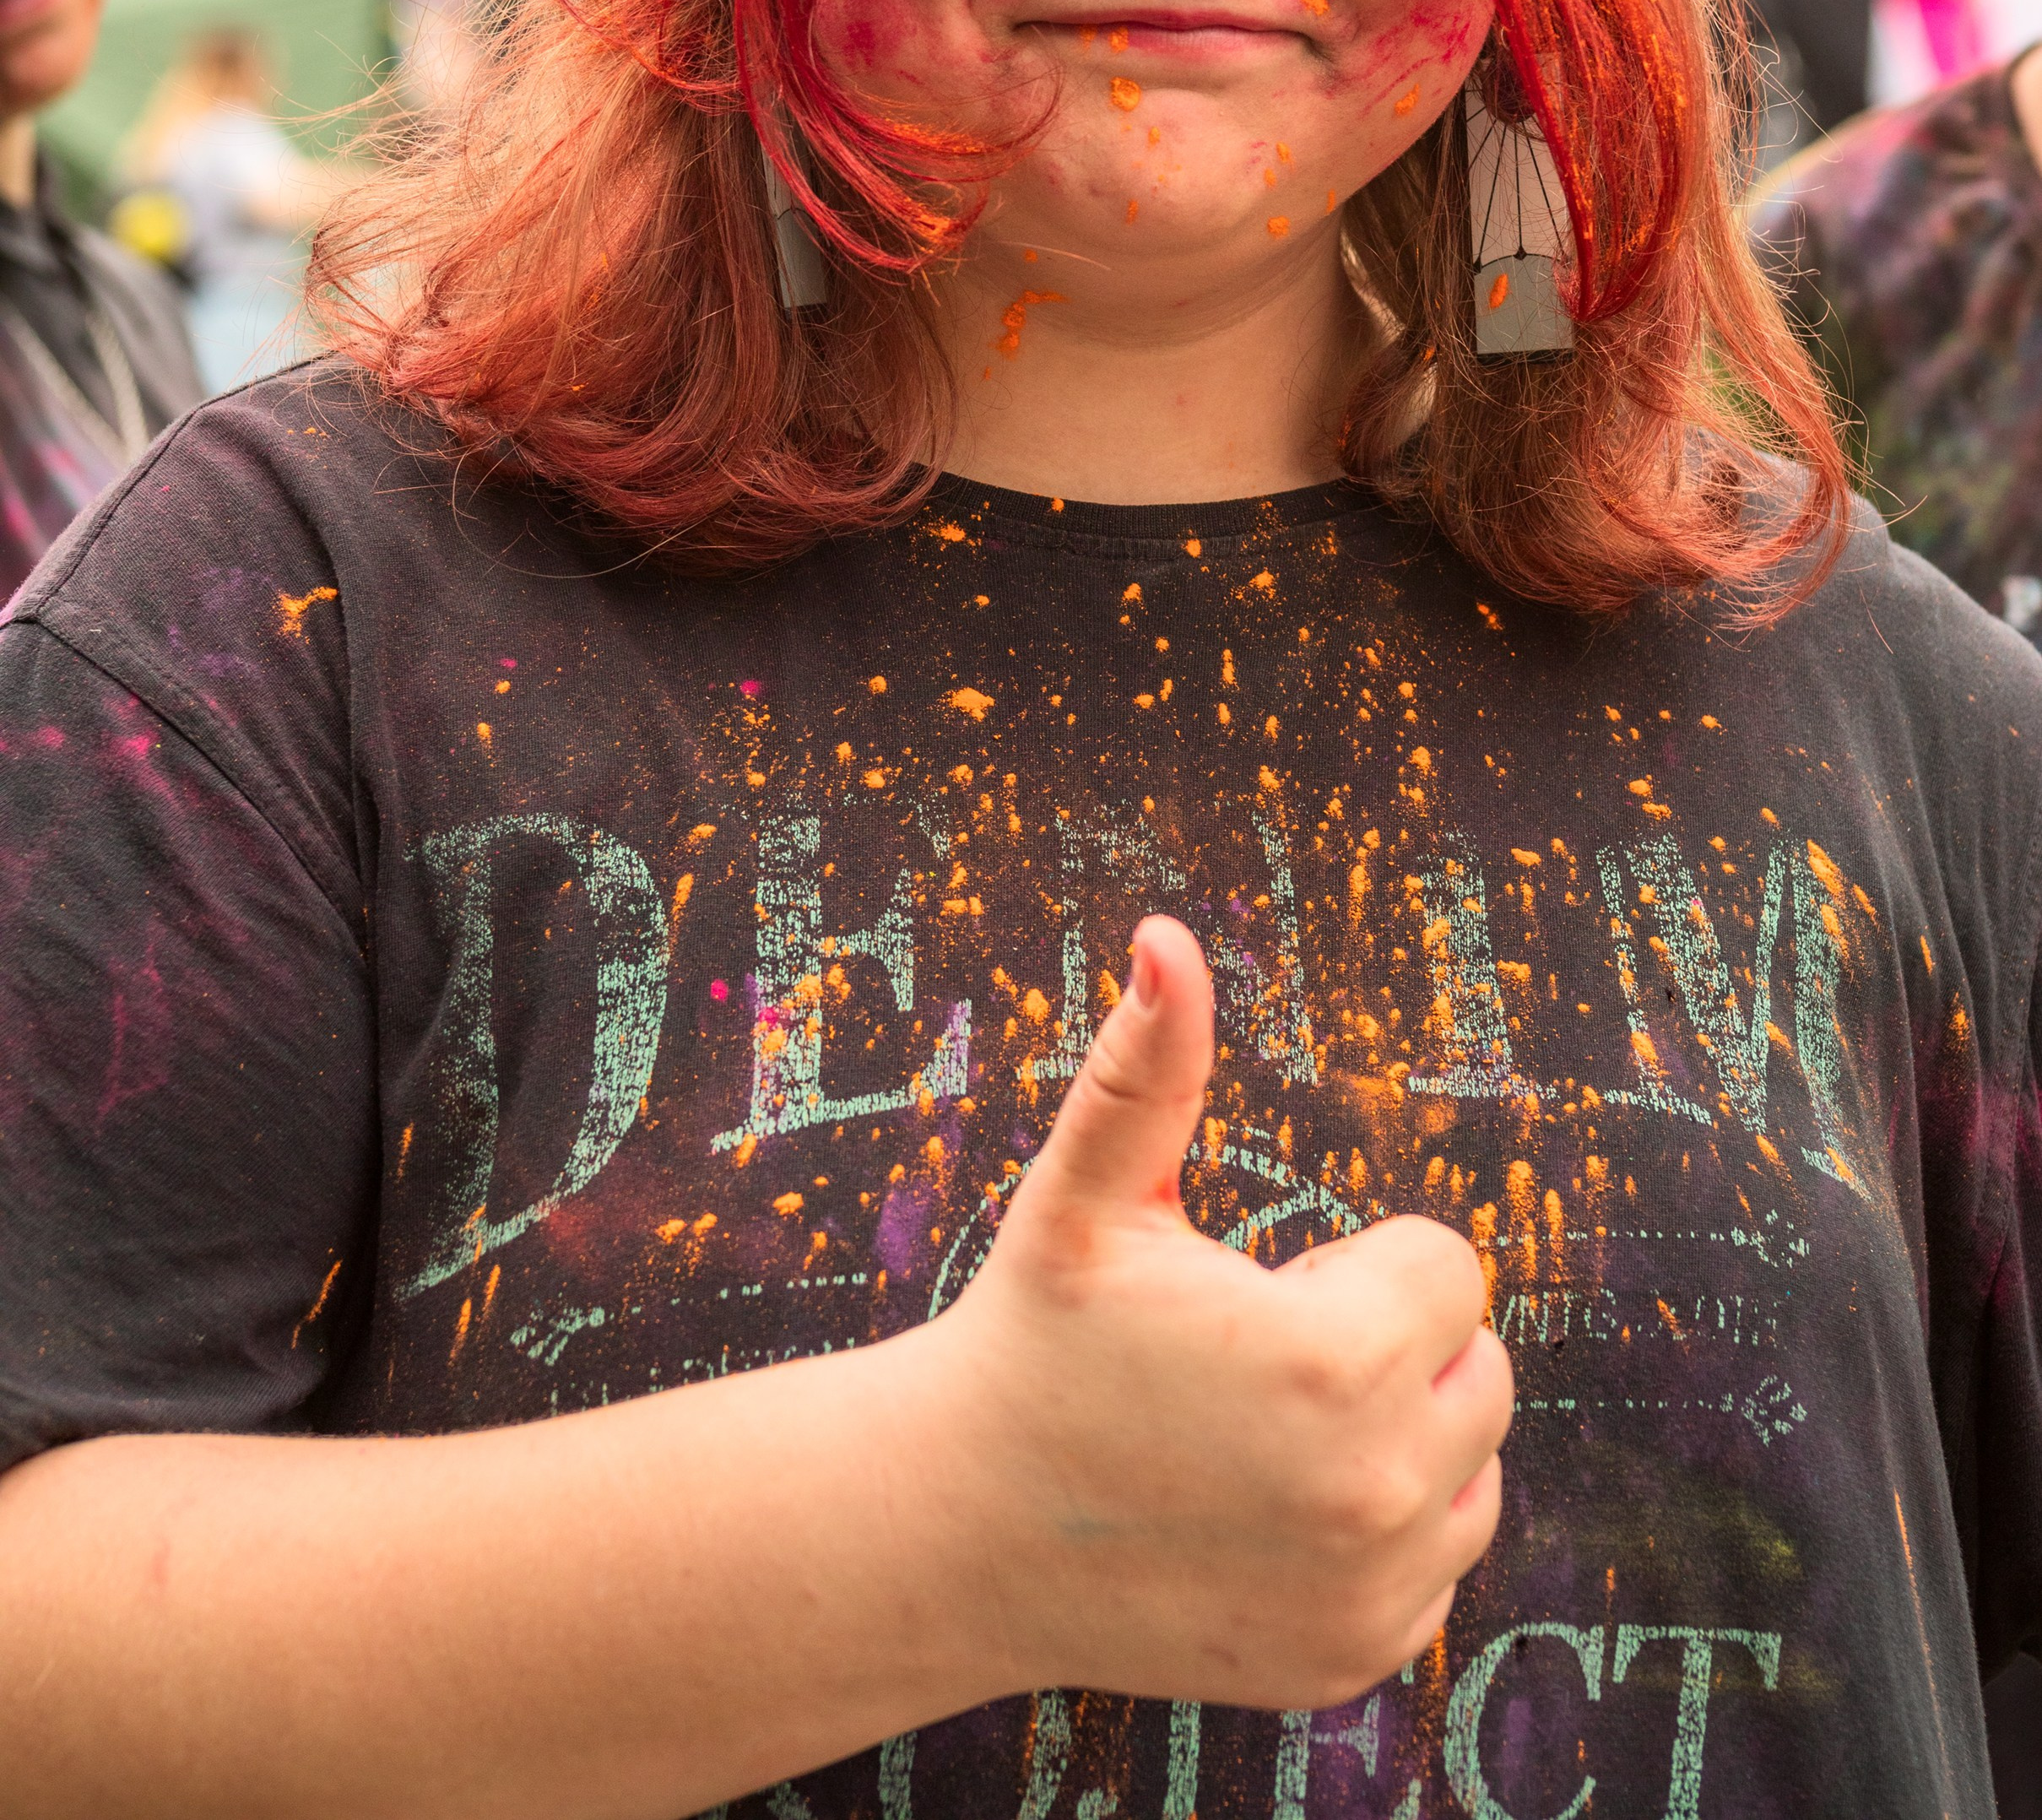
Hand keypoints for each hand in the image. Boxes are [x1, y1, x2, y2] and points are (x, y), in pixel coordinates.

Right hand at [930, 915, 1510, 1710]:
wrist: (958, 1529)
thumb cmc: (1034, 1339)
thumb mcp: (1090, 1195)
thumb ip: (1152, 1064)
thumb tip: (1169, 935)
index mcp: (1330, 1363)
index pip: (1450, 1267)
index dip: (1358, 1264)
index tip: (1270, 1287)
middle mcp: (1375, 1490)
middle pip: (1481, 1365)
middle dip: (1392, 1343)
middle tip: (1263, 1360)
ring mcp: (1371, 1589)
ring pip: (1473, 1463)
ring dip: (1402, 1434)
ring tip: (1269, 1431)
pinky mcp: (1356, 1658)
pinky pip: (1440, 1561)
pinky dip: (1383, 1531)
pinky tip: (1271, 1509)